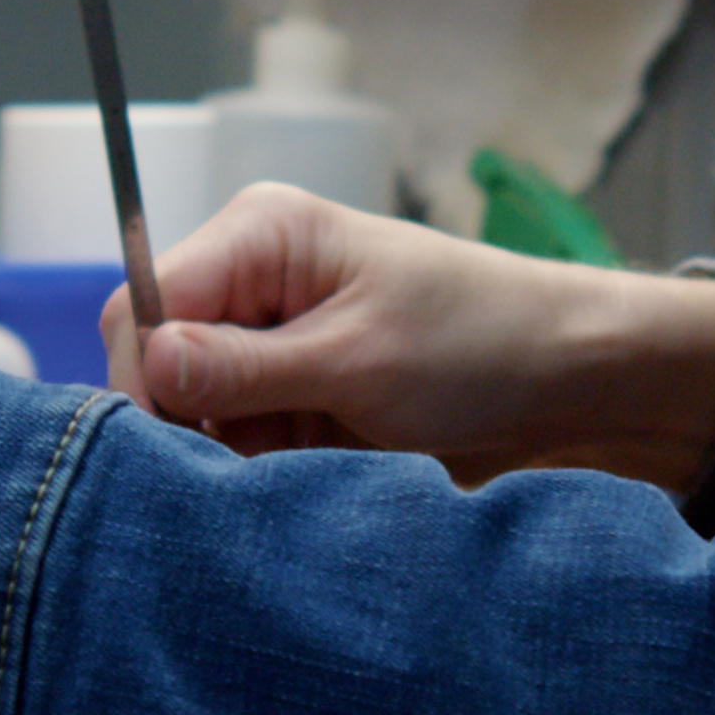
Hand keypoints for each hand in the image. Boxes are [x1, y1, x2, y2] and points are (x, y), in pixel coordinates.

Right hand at [104, 184, 714, 490]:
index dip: (144, 379)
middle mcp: (253, 279)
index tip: (168, 452)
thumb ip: (245, 369)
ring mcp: (273, 339)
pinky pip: (241, 439)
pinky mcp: (294, 391)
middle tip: (240, 475)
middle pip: (159, 360)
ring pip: (196, 412)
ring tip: (298, 474)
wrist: (571, 381)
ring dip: (232, 456)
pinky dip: (264, 470)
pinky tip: (308, 480)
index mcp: (262, 234)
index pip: (145, 303)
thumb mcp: (357, 361)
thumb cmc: (481, 344)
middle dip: (189, 425)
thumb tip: (150, 366)